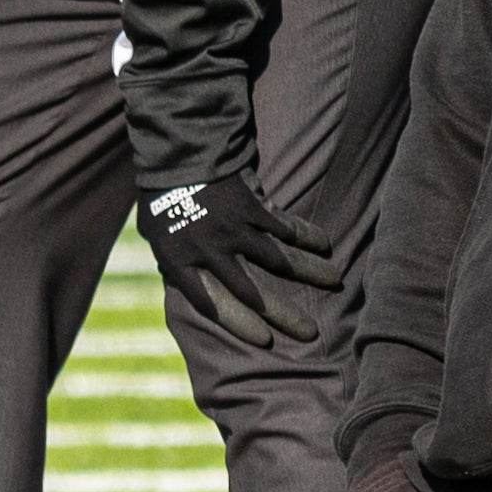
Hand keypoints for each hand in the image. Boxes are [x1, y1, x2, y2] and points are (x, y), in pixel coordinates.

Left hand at [140, 172, 343, 349]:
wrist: (176, 151)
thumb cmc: (162, 197)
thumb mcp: (156, 236)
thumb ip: (178, 263)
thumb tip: (199, 287)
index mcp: (180, 262)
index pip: (212, 304)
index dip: (240, 324)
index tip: (266, 340)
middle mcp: (210, 250)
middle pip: (253, 293)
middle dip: (285, 315)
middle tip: (309, 332)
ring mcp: (233, 228)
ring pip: (279, 261)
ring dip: (311, 274)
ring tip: (335, 282)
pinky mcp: (252, 207)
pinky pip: (285, 227)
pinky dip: (307, 237)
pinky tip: (324, 245)